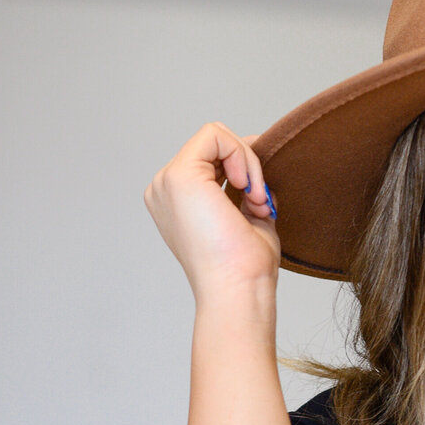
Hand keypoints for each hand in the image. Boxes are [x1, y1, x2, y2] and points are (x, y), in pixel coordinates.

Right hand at [144, 123, 278, 297]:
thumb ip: (244, 183)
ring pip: (215, 137)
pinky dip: (242, 156)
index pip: (211, 158)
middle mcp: (165, 188)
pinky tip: (248, 189)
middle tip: (259, 200)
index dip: (243, 165)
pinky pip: (216, 135)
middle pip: (213, 145)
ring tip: (255, 201)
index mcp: (177, 200)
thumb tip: (253, 147)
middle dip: (246, 163)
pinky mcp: (179, 176)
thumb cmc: (244, 265)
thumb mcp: (247, 213)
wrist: (238, 289)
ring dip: (247, 162)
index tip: (258, 199)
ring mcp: (167, 182)